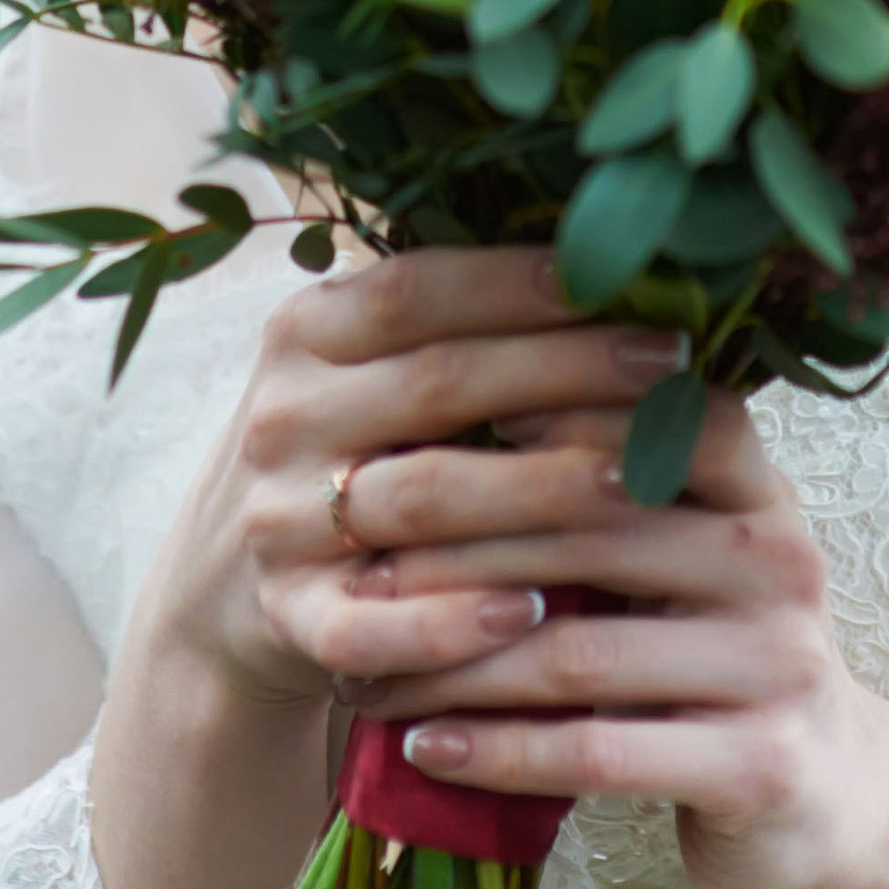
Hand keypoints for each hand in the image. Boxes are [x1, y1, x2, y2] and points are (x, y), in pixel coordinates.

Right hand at [127, 243, 692, 727]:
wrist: (220, 589)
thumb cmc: (344, 451)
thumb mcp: (367, 372)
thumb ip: (455, 326)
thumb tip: (613, 265)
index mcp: (305, 332)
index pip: (418, 288)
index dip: (522, 283)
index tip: (627, 278)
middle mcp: (284, 416)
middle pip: (436, 384)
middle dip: (565, 372)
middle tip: (668, 371)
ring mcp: (278, 520)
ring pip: (419, 498)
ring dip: (533, 492)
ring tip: (636, 483)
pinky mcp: (287, 618)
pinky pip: (371, 623)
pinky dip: (449, 623)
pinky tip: (531, 613)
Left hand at [328, 381, 886, 888]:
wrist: (825, 801)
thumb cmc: (708, 652)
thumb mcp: (679, 552)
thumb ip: (598, 483)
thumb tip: (436, 398)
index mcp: (752, 484)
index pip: (643, 410)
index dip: (529, 405)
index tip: (410, 425)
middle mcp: (775, 558)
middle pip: (586, 527)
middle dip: (452, 547)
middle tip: (352, 567)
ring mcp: (776, 665)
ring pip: (576, 650)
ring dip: (453, 667)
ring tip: (364, 675)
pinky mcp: (758, 767)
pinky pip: (598, 751)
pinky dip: (498, 751)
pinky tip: (425, 749)